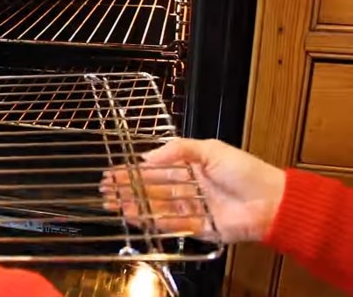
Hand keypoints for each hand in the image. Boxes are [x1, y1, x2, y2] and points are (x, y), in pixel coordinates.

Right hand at [100, 138, 285, 242]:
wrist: (271, 201)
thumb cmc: (244, 171)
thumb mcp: (211, 150)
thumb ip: (178, 150)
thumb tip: (147, 157)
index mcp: (189, 167)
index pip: (155, 169)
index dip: (133, 171)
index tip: (113, 172)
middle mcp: (187, 188)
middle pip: (150, 189)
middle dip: (127, 189)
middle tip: (105, 190)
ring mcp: (190, 208)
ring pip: (155, 207)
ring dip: (133, 205)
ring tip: (113, 204)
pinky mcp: (195, 227)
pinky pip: (168, 224)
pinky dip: (150, 221)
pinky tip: (134, 216)